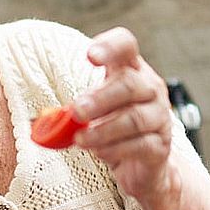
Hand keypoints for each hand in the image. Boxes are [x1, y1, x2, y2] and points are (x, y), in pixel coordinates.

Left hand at [71, 26, 177, 203]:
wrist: (139, 164)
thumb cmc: (110, 127)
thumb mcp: (92, 111)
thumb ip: (75, 109)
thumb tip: (49, 119)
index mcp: (130, 70)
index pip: (125, 45)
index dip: (110, 46)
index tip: (90, 56)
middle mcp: (150, 88)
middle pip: (129, 84)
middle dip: (100, 98)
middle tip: (77, 111)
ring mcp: (159, 116)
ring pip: (134, 118)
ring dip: (103, 130)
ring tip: (80, 139)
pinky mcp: (160, 146)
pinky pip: (140, 145)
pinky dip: (115, 149)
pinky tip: (99, 152)